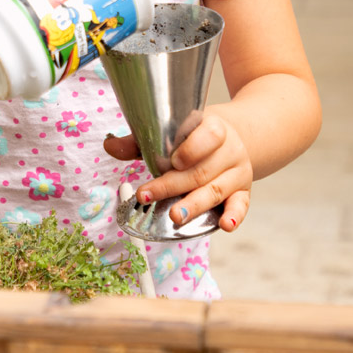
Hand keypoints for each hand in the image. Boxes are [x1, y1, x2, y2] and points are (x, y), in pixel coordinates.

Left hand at [103, 112, 253, 231]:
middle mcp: (230, 150)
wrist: (236, 136)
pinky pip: (241, 205)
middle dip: (173, 185)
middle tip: (148, 195)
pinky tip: (225, 225)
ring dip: (194, 205)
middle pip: (202, 170)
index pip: (209, 135)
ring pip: (216, 190)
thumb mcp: (174, 129)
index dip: (192, 148)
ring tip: (175, 216)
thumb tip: (109, 146)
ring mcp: (238, 172)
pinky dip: (234, 216)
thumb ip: (142, 140)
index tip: (173, 160)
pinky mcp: (243, 191)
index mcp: (215, 127)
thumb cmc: (197, 134)